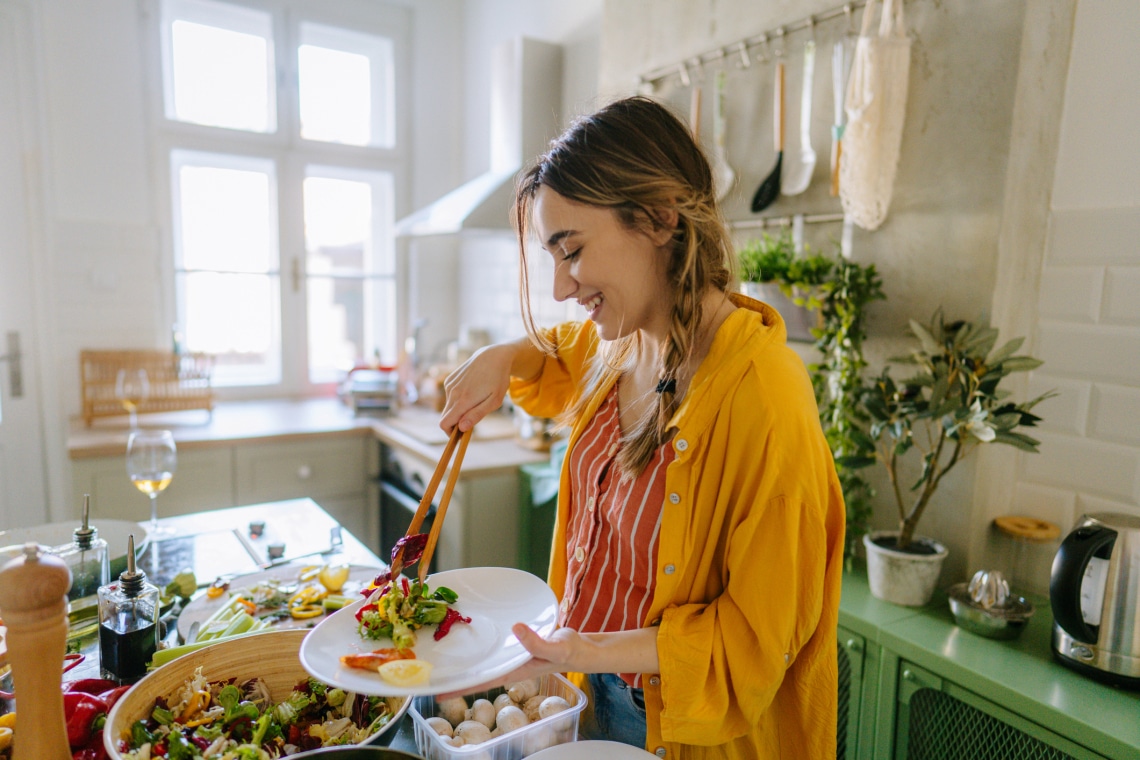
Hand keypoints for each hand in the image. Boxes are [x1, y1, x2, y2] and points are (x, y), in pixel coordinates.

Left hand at [437, 624, 583, 699]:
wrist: (582, 649)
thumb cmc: (569, 652)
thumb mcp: (555, 647)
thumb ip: (536, 641)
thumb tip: (516, 628)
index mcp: (514, 670)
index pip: (481, 681)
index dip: (459, 686)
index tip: (436, 692)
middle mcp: (508, 664)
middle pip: (477, 672)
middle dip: (456, 674)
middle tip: (429, 672)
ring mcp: (510, 655)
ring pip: (483, 659)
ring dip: (466, 659)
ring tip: (442, 655)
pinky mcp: (515, 644)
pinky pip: (493, 646)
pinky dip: (481, 644)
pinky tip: (472, 638)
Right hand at [439, 343, 517, 433]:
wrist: (493, 356)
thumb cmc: (498, 380)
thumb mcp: (494, 401)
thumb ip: (477, 415)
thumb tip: (461, 428)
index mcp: (463, 400)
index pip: (444, 424)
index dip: (450, 433)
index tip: (462, 435)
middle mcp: (452, 392)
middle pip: (445, 417)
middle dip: (455, 423)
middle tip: (473, 420)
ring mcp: (450, 385)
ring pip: (448, 406)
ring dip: (458, 410)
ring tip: (476, 401)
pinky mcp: (449, 379)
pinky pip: (449, 396)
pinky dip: (457, 399)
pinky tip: (471, 391)